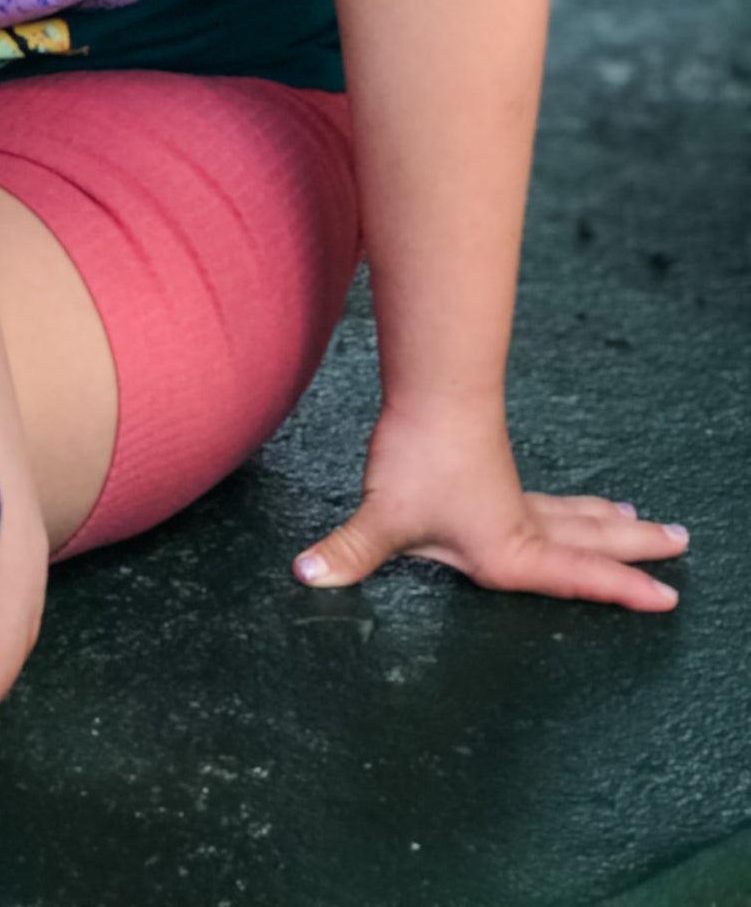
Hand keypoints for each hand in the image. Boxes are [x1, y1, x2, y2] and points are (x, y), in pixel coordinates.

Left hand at [295, 399, 688, 611]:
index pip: (576, 576)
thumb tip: (308, 574)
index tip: (668, 596)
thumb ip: (351, 550)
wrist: (432, 393)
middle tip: (681, 542)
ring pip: (576, 514)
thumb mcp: (386, 515)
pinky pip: (552, 499)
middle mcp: (522, 525)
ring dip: (610, 523)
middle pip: (592, 538)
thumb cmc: (420, 458)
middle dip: (636, 548)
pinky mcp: (498, 472)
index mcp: (509, 549)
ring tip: (644, 522)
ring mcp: (514, 495)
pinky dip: (578, 506)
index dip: (620, 589)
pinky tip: (584, 502)